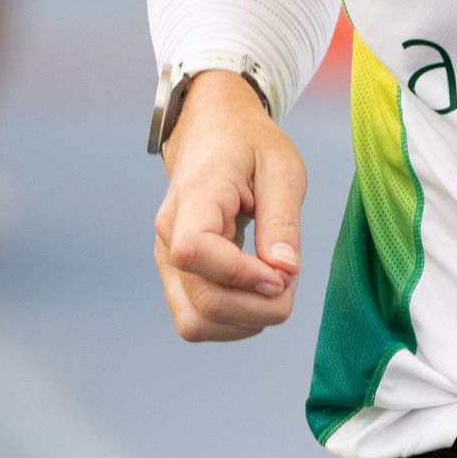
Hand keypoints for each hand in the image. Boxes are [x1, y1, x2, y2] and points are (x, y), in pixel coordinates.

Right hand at [153, 71, 306, 341]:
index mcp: (195, 197)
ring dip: (245, 321)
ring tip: (273, 285)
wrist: (212, 134)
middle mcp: (169, 234)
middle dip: (259, 308)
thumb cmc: (249, 146)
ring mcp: (167, 260)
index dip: (241, 275)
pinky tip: (256, 293)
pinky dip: (234, 322)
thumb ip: (283, 220)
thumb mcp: (282, 168)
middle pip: (202, 303)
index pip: (195, 252)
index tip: (282, 273)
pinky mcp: (176, 277)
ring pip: (195, 323)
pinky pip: (197, 321)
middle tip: (289, 279)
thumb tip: (284, 273)